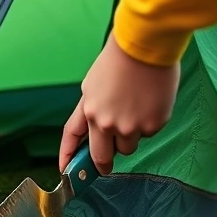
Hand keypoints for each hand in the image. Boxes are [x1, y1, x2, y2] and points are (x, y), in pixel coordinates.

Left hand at [59, 32, 180, 174]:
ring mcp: (129, 127)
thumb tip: (96, 131)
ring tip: (136, 111)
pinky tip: (150, 103)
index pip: (72, 137)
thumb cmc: (119, 60)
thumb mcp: (93, 85)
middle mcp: (105, 123)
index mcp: (88, 110)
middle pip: (101, 156)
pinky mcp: (151, 125)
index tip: (65, 171)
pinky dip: (148, 124)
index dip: (67, 156)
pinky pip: (148, 134)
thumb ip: (92, 110)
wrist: (145, 45)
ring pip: (128, 147)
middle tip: (106, 166)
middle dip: (102, 164)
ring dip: (129, 137)